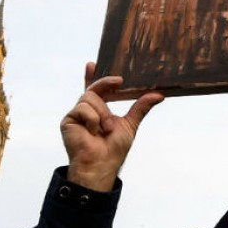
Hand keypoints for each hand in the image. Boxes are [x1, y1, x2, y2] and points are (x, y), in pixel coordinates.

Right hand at [61, 62, 163, 191]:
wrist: (101, 164)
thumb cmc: (114, 150)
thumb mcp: (130, 124)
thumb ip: (140, 107)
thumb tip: (159, 95)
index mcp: (99, 110)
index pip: (96, 90)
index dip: (92, 76)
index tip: (92, 63)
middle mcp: (87, 111)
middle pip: (94, 89)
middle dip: (106, 84)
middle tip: (119, 81)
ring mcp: (77, 115)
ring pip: (90, 97)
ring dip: (102, 113)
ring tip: (105, 129)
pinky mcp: (68, 120)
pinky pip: (82, 108)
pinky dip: (92, 118)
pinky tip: (93, 130)